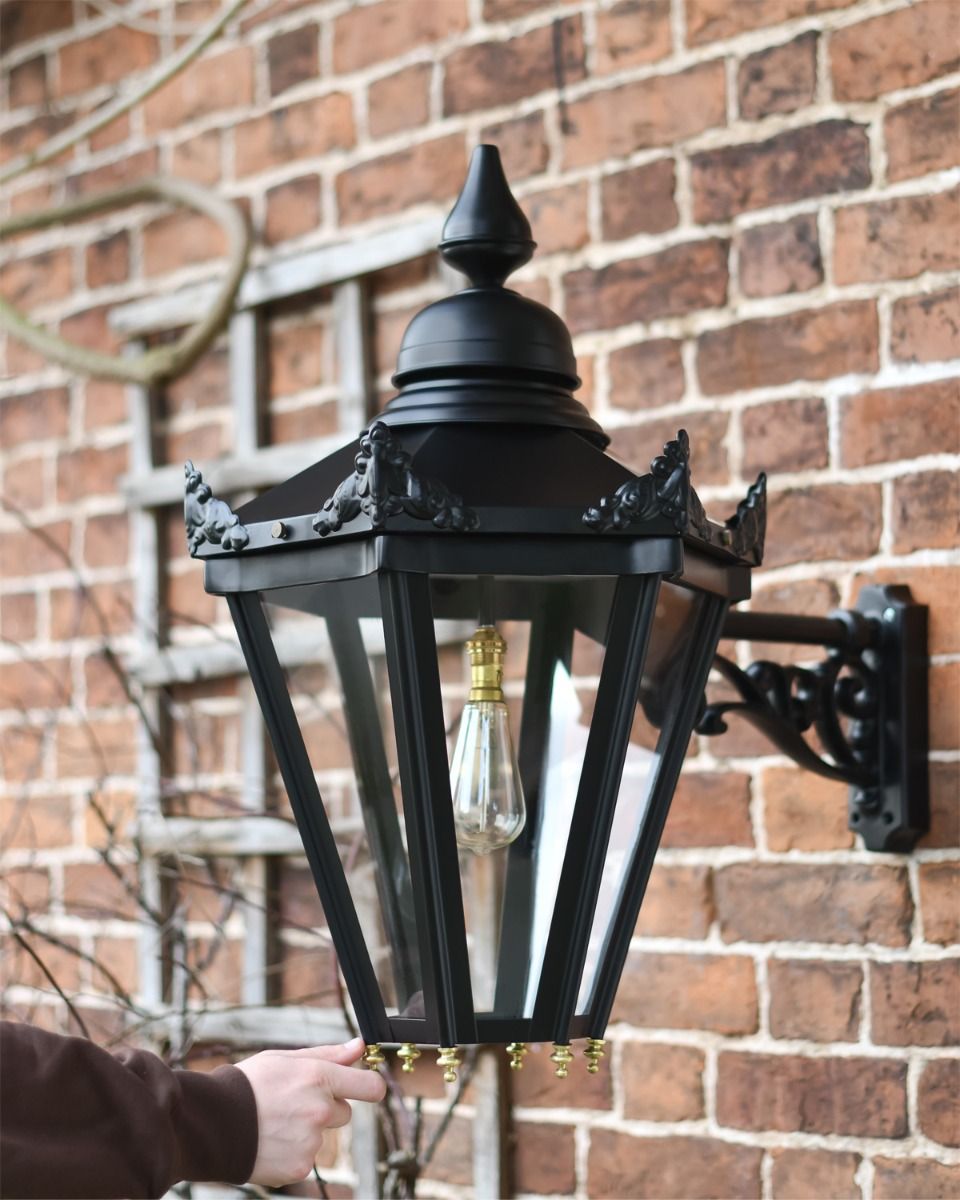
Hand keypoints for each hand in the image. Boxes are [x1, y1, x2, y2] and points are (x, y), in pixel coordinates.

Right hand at [236, 1036, 385, 1186]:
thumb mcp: (285, 1058)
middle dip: (326, 1107)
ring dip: (307, 1130)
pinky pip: (306, 1158)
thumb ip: (328, 1054)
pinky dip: (293, 1152)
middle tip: (294, 1102)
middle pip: (344, 1112)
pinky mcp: (299, 1167)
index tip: (367, 1086)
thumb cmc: (247, 1086)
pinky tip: (271, 1141)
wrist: (212, 1125)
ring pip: (322, 1136)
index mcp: (319, 1078)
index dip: (370, 1086)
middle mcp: (320, 1111)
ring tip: (275, 1122)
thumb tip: (359, 1047)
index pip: (371, 1086)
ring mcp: (311, 1142)